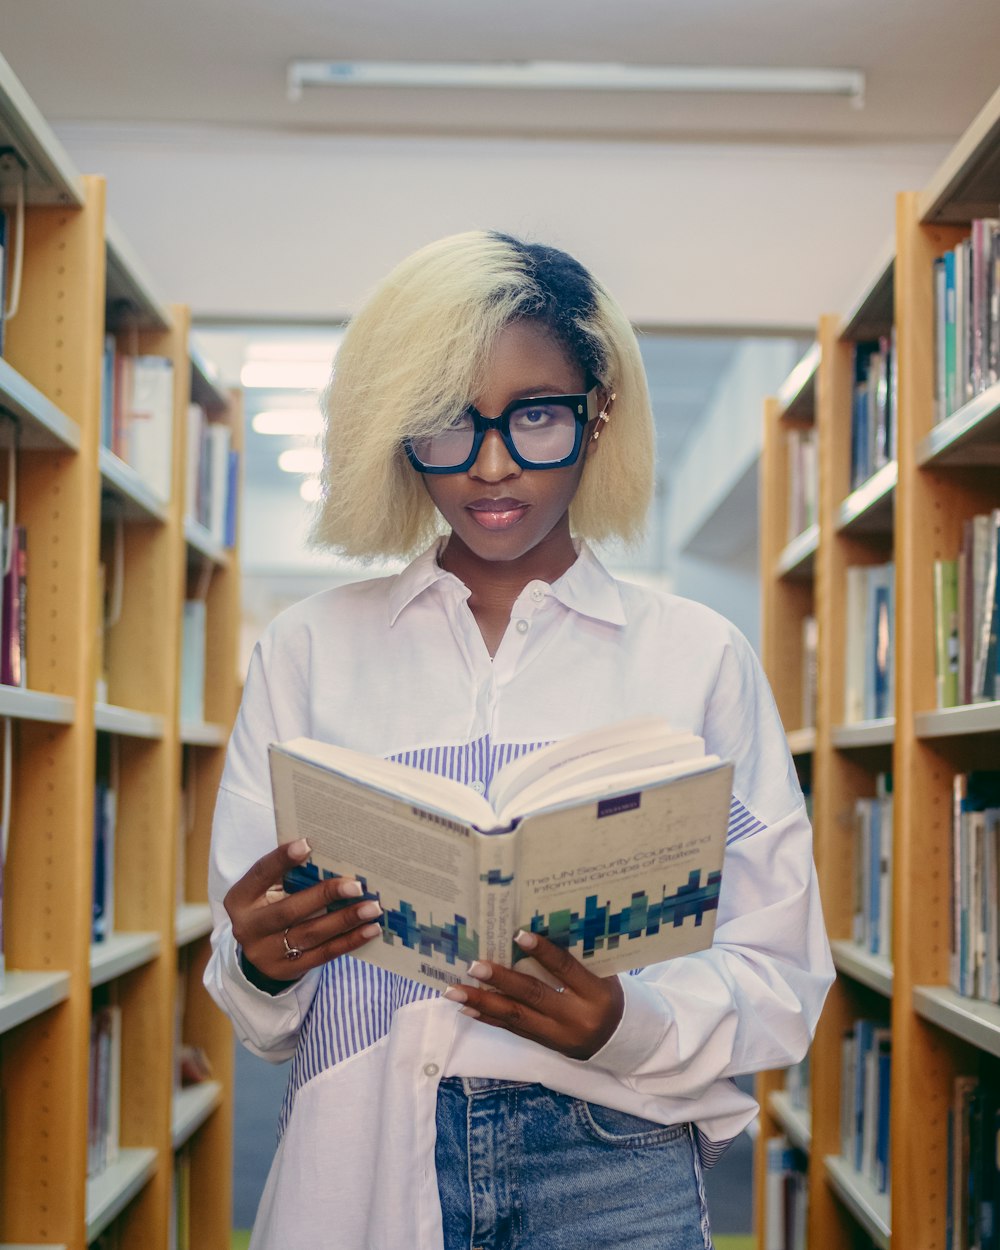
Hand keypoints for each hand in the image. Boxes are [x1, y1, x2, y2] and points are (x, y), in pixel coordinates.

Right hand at [224, 839, 382, 984]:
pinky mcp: (287, 970)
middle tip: (356, 885)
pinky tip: (370, 929)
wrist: (259, 954)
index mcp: (241, 899)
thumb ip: (289, 874)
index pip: (260, 874)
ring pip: (310, 934)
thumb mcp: (268, 890)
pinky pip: (323, 954)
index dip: (282, 859)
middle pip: (289, 910)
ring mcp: (267, 953)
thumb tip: (332, 853)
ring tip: (372, 908)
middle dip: (325, 895)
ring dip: (345, 920)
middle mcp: (249, 927)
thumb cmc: (271, 906)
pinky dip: (350, 941)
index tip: (308, 844)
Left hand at [443, 931, 623, 1060]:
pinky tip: (467, 1009)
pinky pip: (512, 1029)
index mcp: (596, 993)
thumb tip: (532, 930)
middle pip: (534, 995)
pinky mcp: (544, 1043)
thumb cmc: (607, 994)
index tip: (517, 935)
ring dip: (482, 1003)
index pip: (565, 969)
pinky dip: (488, 1018)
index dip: (542, 952)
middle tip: (474, 966)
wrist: (620, 1039)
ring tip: (455, 991)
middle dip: (501, 980)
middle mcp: (576, 1016)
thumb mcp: (602, 974)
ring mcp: (558, 1034)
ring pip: (516, 1016)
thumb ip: (575, 957)